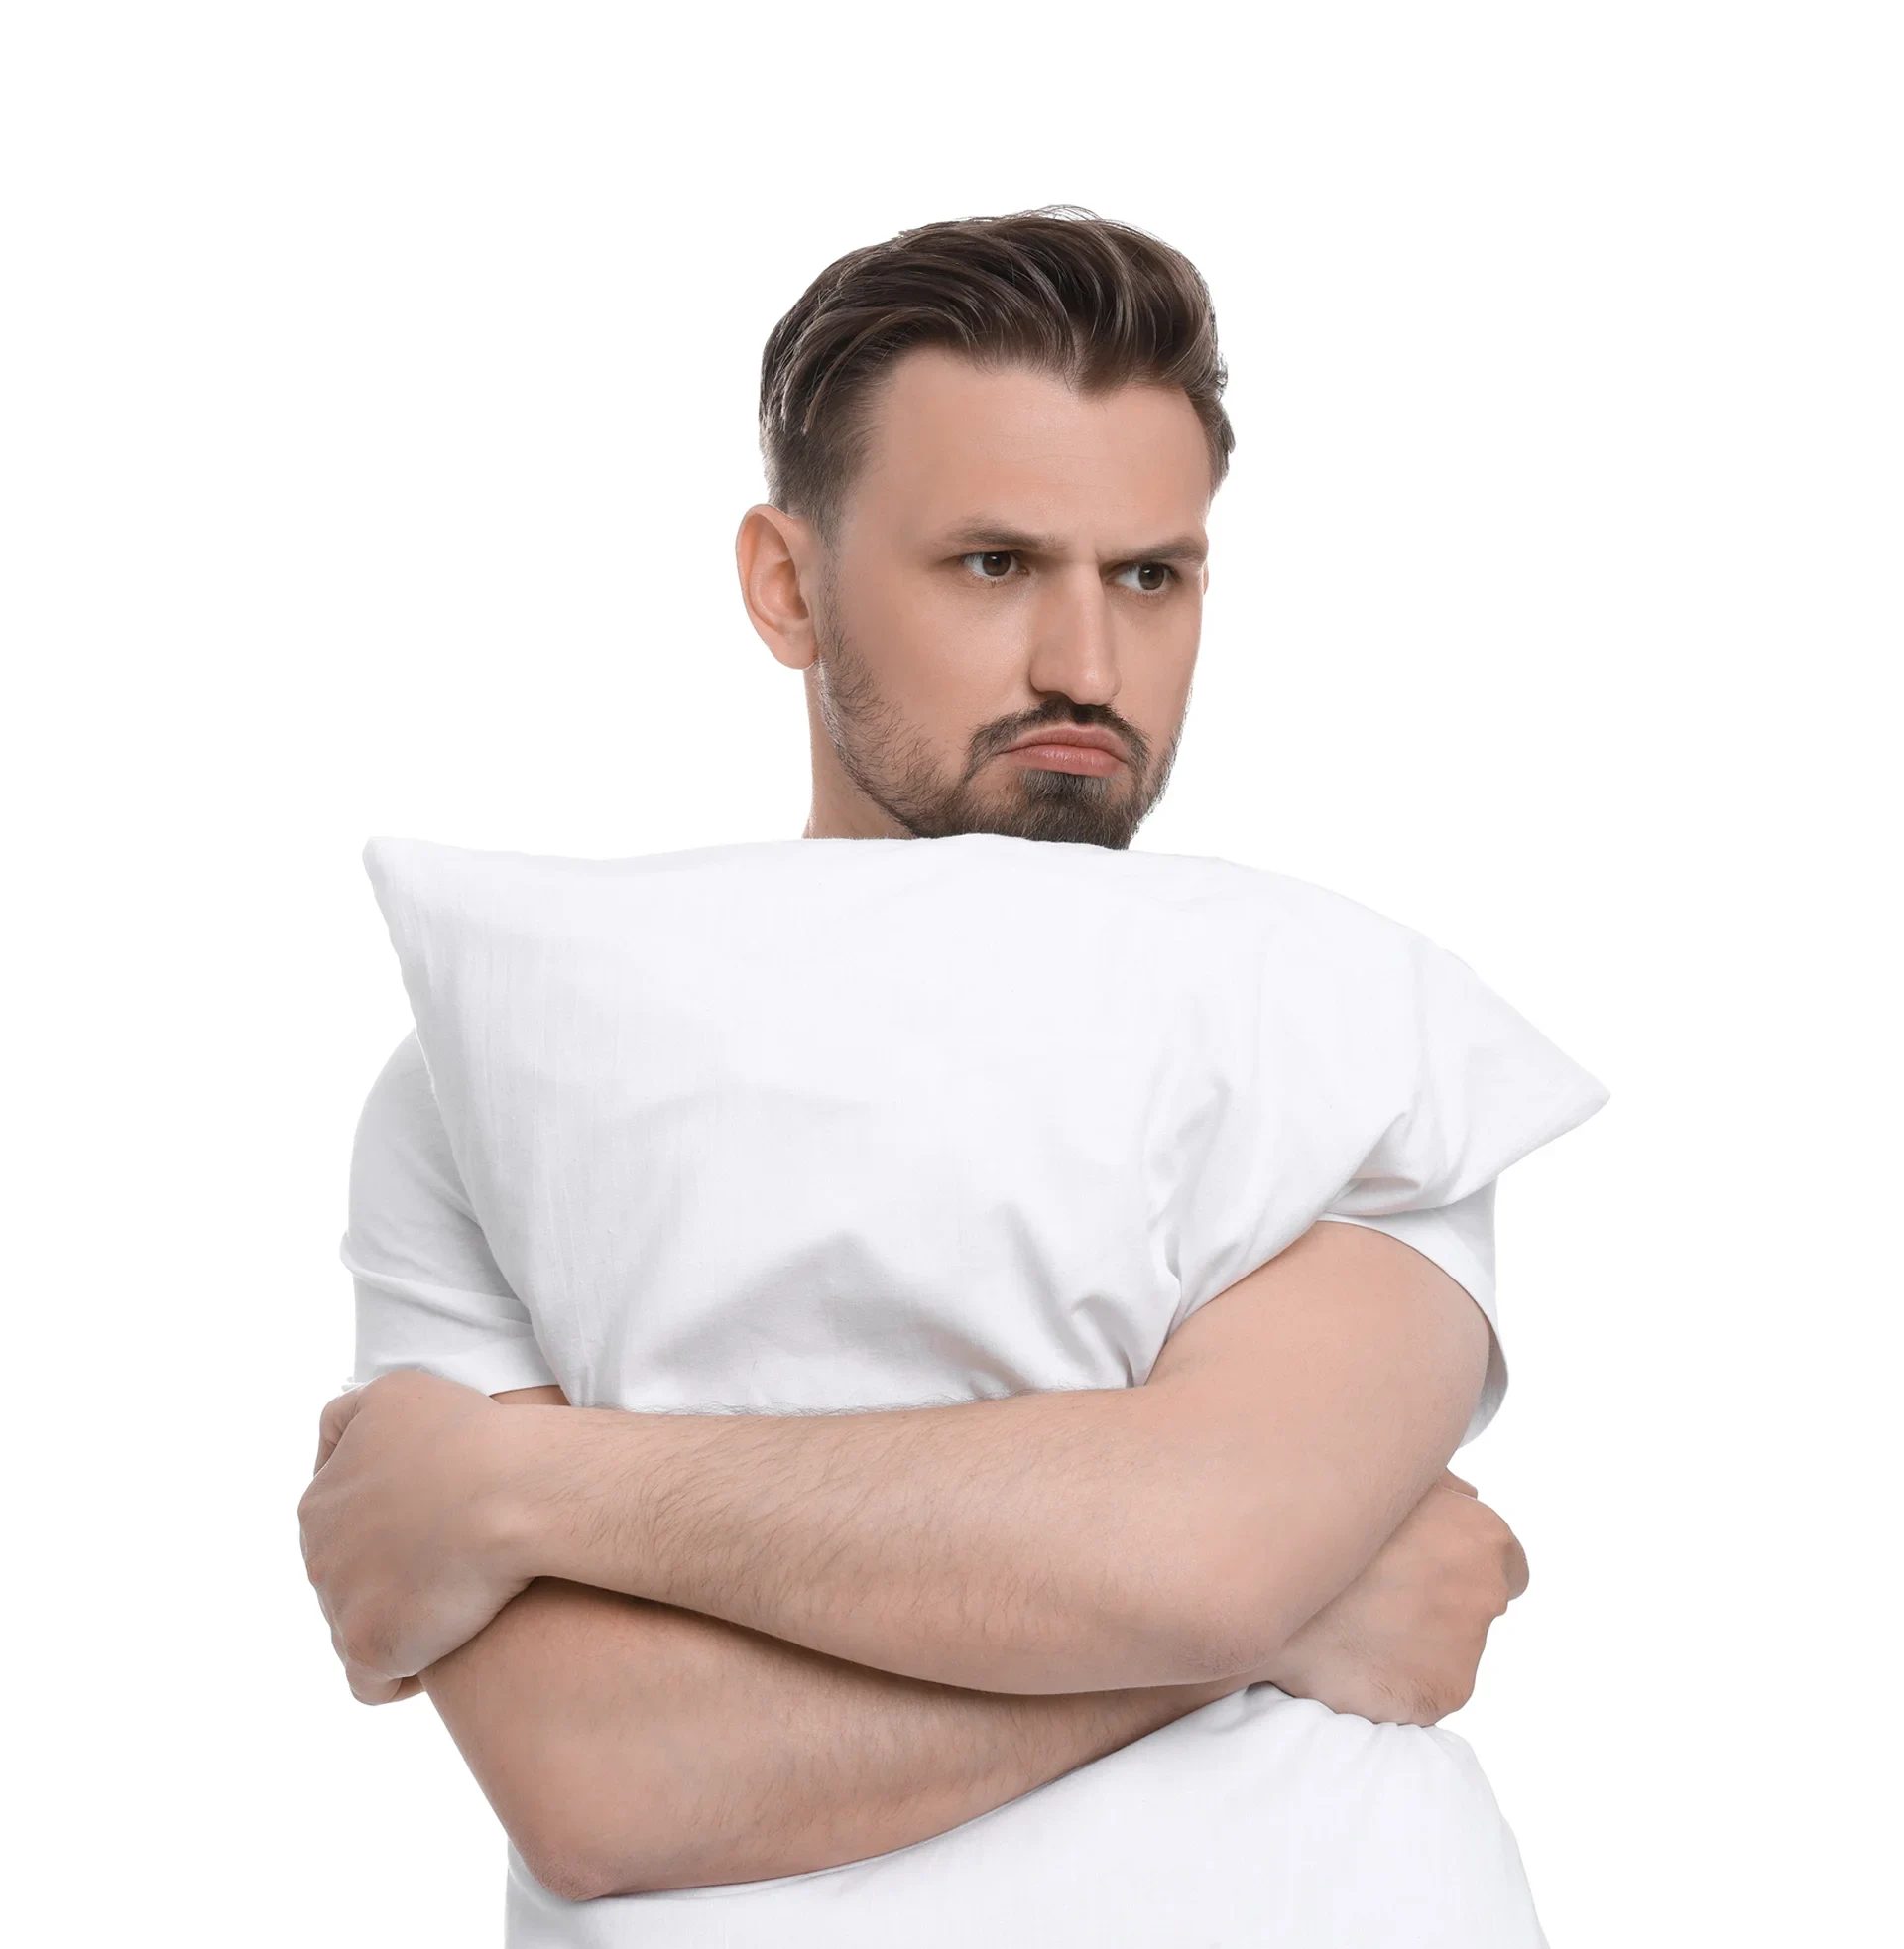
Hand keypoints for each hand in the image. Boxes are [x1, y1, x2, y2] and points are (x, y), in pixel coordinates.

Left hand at [299, 1370, 536, 1704]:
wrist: (508, 1489)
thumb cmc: (467, 1434)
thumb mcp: (395, 1393)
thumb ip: (350, 1419)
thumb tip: (333, 1454)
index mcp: (318, 1503)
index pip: (341, 1526)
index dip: (393, 1525)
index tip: (439, 1521)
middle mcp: (318, 1557)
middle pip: (350, 1580)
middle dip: (394, 1574)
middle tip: (456, 1561)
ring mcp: (340, 1608)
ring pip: (363, 1628)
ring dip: (405, 1620)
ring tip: (462, 1603)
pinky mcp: (371, 1650)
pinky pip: (375, 1683)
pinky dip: (406, 1673)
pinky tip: (448, 1649)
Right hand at [1249, 1471, 1529, 1724]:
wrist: (1269, 1585)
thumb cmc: (1325, 1516)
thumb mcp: (1386, 1473)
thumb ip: (1442, 1483)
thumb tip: (1473, 1494)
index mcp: (1484, 1537)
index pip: (1507, 1562)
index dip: (1464, 1562)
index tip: (1427, 1565)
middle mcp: (1485, 1594)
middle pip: (1476, 1604)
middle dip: (1439, 1600)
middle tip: (1382, 1593)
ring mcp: (1465, 1651)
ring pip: (1447, 1648)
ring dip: (1414, 1639)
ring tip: (1354, 1621)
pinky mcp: (1439, 1695)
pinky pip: (1423, 1686)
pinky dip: (1394, 1675)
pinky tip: (1351, 1652)